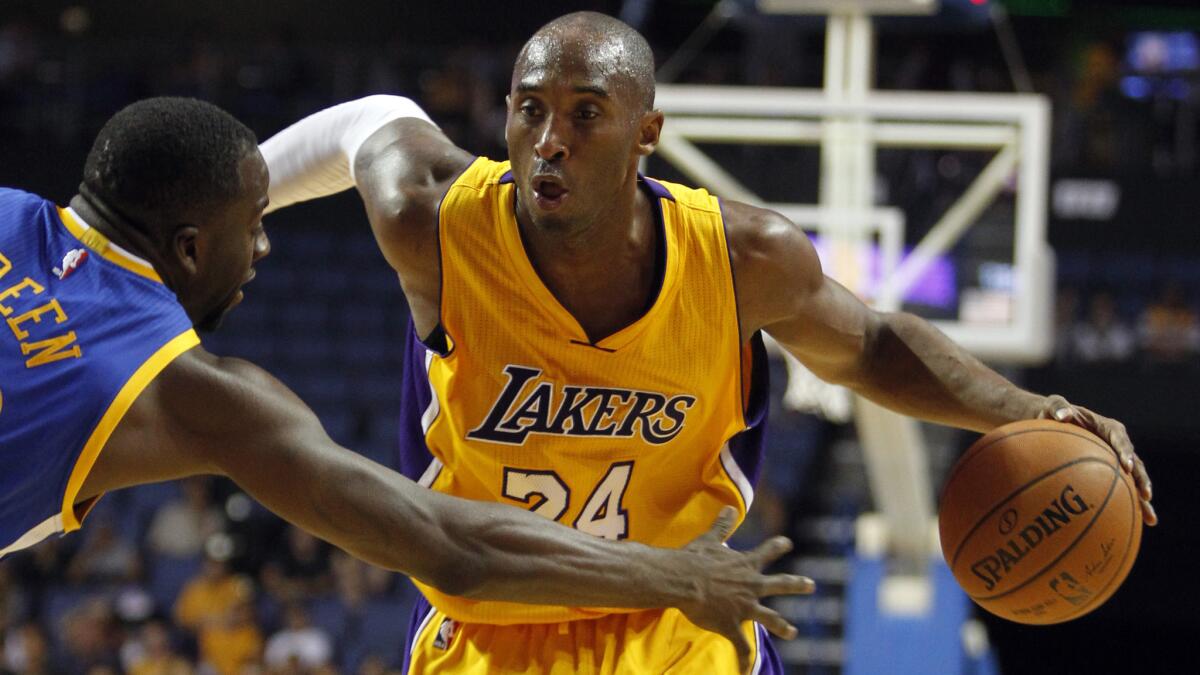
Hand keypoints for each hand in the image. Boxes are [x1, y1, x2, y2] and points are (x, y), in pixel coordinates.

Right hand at [674, 506, 815, 673]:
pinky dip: (743, 658)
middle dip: (797, 585)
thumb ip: (722, 526)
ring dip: (783, 626)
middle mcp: (751, 586)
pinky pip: (741, 646)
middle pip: (780, 585)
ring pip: (770, 618)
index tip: (788, 543)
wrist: (684, 580)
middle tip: (811, 585)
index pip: (767, 552)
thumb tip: (730, 507)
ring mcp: (744, 607)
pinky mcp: (731, 625)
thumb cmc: (695, 559)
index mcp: (746, 565)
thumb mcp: (710, 539)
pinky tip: (745, 669)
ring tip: (793, 632)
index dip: (778, 546)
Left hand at [1038, 395, 1156, 525]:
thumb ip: (1058, 408)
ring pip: (1133, 480)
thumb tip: (1063, 416)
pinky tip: (1133, 524)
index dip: (1125, 451)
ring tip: (1150, 518)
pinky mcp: (1110, 473)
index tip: (1126, 466)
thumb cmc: (1052, 414)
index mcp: (1107, 427)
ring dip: (1141, 498)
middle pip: (1134, 463)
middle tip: (1146, 495)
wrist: (1051, 425)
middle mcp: (1116, 445)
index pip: (1120, 438)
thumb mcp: (1053, 406)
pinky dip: (1127, 505)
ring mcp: (1115, 460)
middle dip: (1141, 480)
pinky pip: (1120, 489)